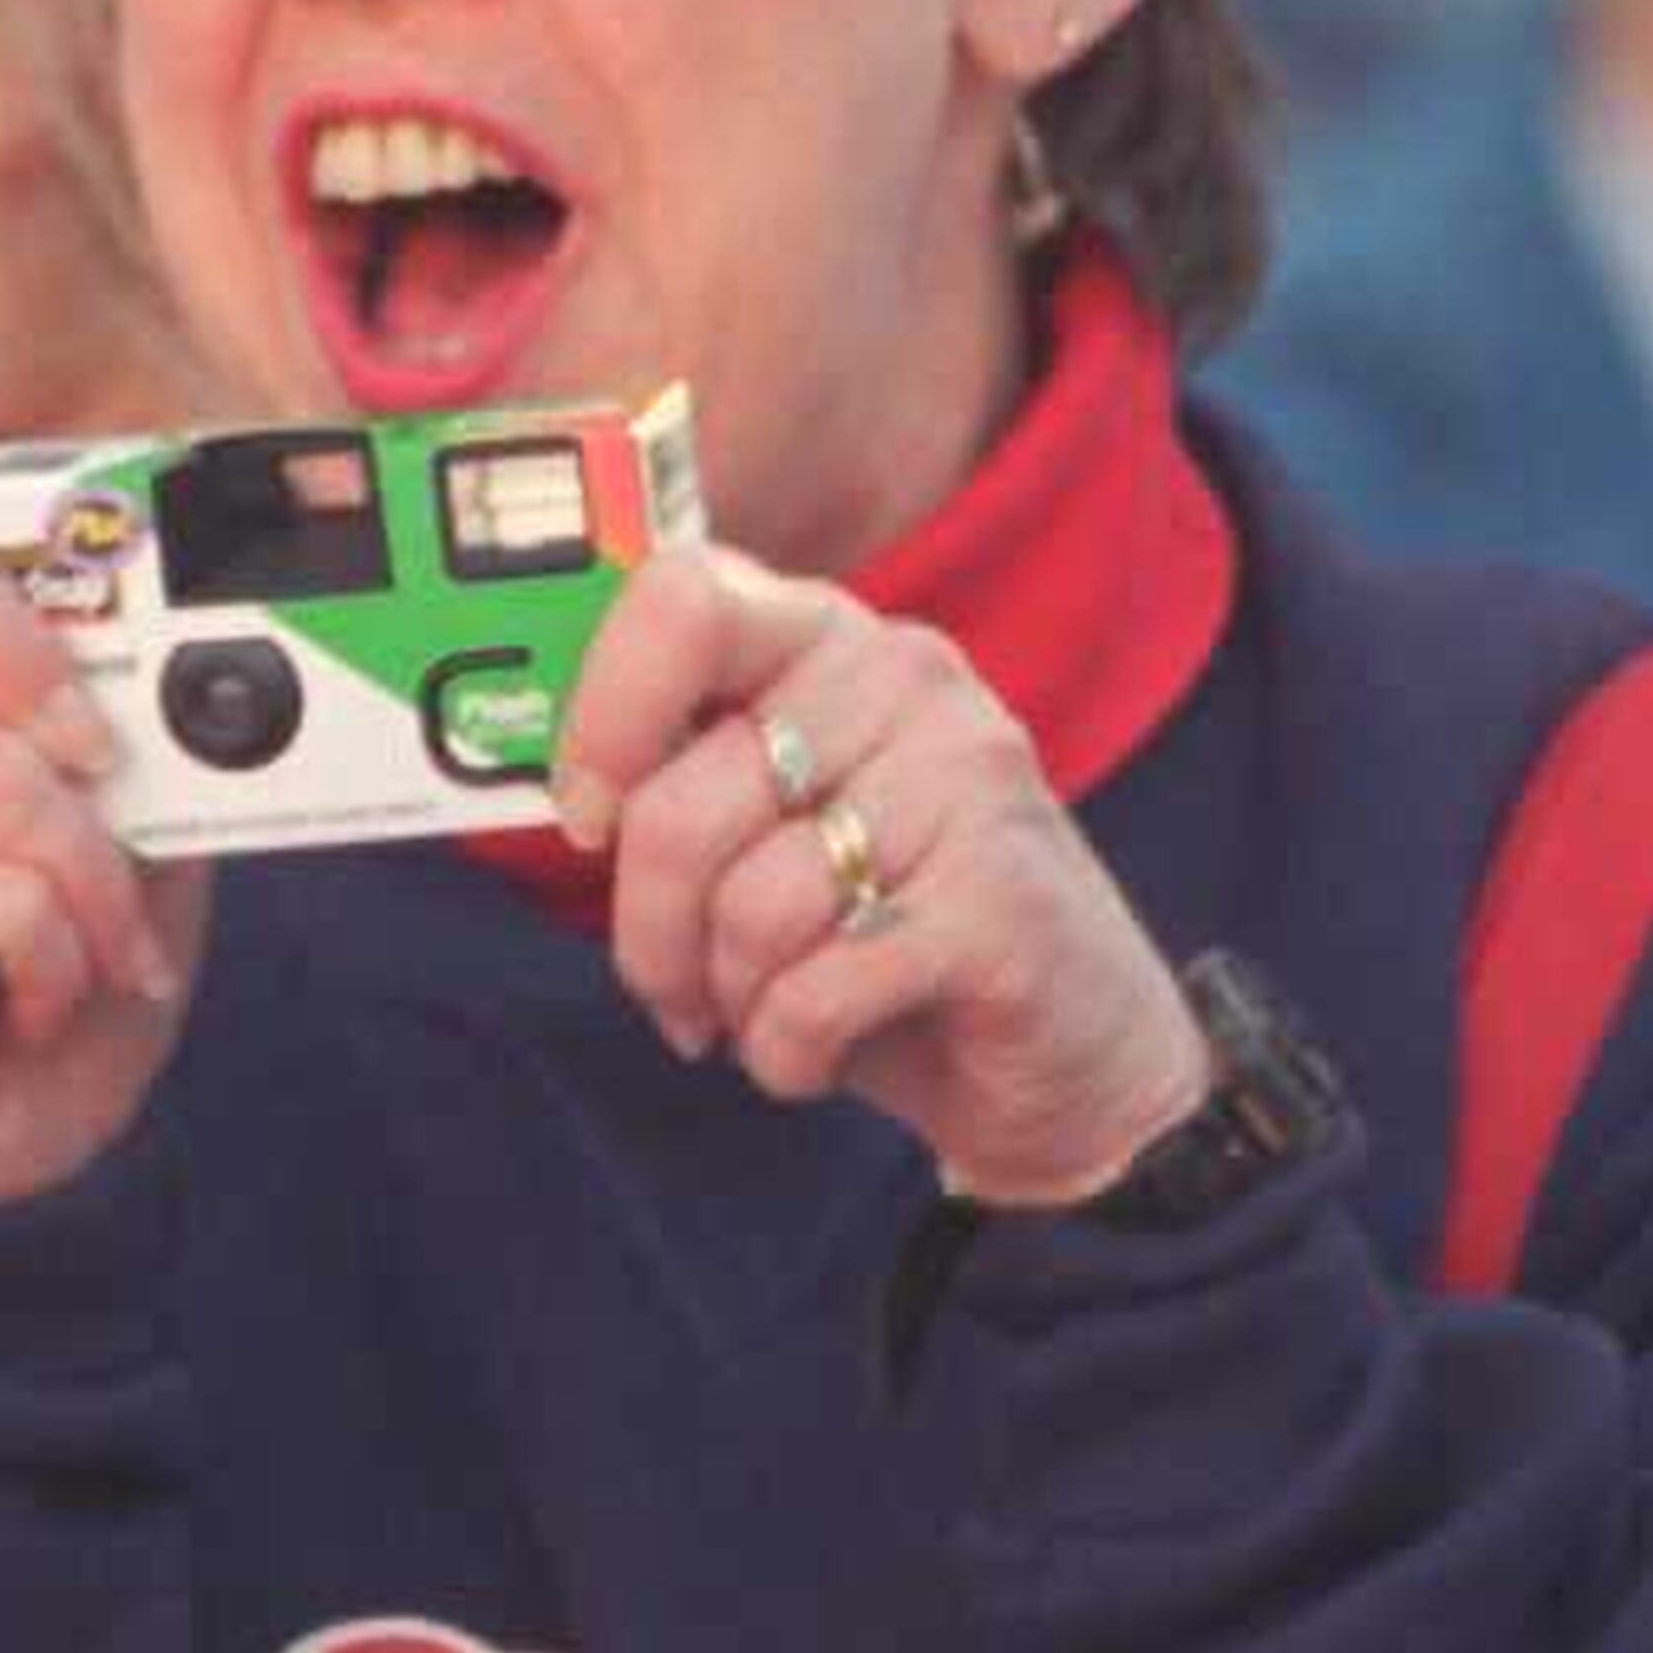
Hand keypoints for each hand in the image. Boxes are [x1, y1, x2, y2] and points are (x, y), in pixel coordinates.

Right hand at [0, 472, 204, 1214]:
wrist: (8, 1143)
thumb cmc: (49, 947)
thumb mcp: (122, 793)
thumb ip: (127, 690)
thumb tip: (201, 616)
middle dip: (24, 648)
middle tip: (97, 753)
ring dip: (89, 865)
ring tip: (93, 937)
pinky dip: (60, 950)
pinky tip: (30, 993)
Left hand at [554, 545, 1210, 1205]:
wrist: (1079, 1056)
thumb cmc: (893, 939)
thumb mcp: (779, 834)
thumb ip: (686, 783)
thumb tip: (573, 798)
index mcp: (834, 638)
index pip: (683, 597)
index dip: (604, 715)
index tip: (591, 816)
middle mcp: (909, 681)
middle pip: (680, 804)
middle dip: (649, 937)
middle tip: (682, 993)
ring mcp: (970, 782)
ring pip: (746, 910)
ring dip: (731, 1004)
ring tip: (776, 1019)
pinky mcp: (1000, 903)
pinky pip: (813, 993)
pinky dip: (788, 1054)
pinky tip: (825, 1053)